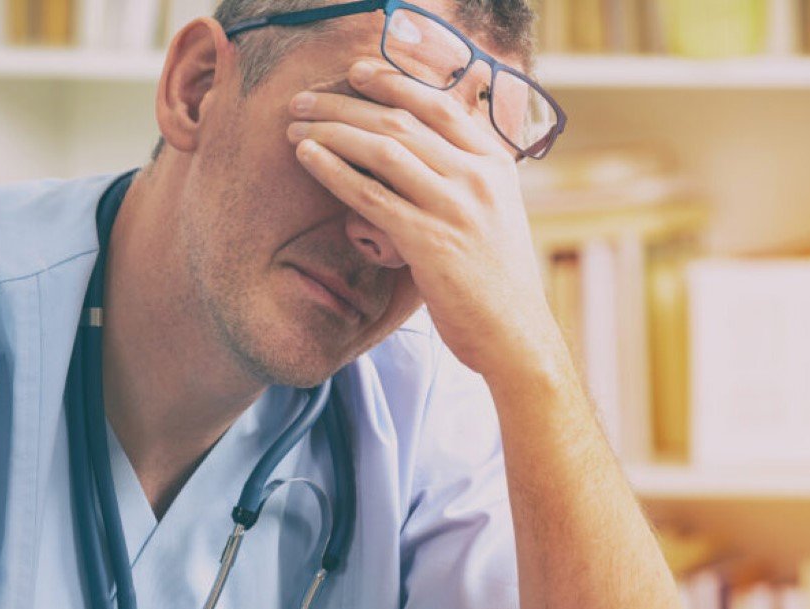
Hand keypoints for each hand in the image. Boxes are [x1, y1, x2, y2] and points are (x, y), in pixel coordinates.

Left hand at [287, 60, 566, 386]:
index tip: (355, 73)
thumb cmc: (496, 278)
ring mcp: (455, 208)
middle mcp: (478, 177)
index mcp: (495, 163)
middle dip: (345, 105)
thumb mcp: (494, 211)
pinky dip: (334, 170)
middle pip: (401, 121)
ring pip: (383, 150)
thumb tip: (419, 147)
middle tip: (305, 99)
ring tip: (295, 124)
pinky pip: (371, 195)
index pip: (439, 104)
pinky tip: (307, 157)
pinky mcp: (430, 242)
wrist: (515, 335)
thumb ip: (464, 175)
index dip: (393, 82)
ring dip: (331, 131)